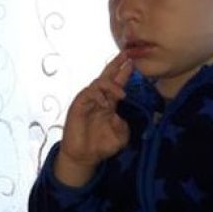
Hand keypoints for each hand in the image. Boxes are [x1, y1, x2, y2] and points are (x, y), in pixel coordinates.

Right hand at [55, 51, 133, 186]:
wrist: (84, 156)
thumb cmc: (101, 146)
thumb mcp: (120, 137)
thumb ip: (123, 126)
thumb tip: (119, 115)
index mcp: (109, 103)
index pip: (118, 84)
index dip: (125, 73)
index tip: (133, 62)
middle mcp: (99, 98)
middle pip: (107, 76)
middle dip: (116, 64)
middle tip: (126, 54)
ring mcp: (88, 100)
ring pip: (98, 83)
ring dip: (111, 85)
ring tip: (121, 94)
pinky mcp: (78, 105)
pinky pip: (88, 93)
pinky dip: (98, 95)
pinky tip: (104, 102)